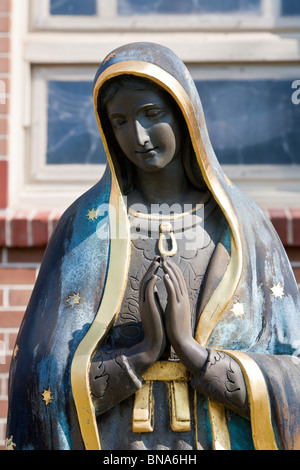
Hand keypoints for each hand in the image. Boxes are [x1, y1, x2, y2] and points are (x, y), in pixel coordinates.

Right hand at [128, 256, 165, 374]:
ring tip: (157, 262)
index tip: (159, 262)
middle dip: (151, 268)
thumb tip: (156, 289)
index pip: (147, 282)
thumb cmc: (159, 328)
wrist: (155, 344)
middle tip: (158, 257)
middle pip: (144, 280)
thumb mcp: (156, 309)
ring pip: (145, 284)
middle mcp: (143, 301)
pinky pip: (148, 293)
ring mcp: (145, 305)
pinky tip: (157, 276)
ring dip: (151, 272)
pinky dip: (151, 283)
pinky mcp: (148, 309)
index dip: (152, 271)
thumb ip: (154, 299)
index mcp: (146, 301)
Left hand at [162, 256, 207, 373]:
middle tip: (164, 257)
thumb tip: (173, 296)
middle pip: (178, 278)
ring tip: (163, 262)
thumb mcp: (177, 311)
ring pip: (176, 283)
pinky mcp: (176, 308)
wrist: (182, 341)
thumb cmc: (177, 328)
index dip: (173, 269)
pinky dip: (169, 283)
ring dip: (169, 271)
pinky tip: (165, 276)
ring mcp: (180, 302)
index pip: (179, 280)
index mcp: (182, 298)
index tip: (166, 261)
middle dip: (171, 266)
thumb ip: (175, 302)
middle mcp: (183, 298)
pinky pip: (172, 293)